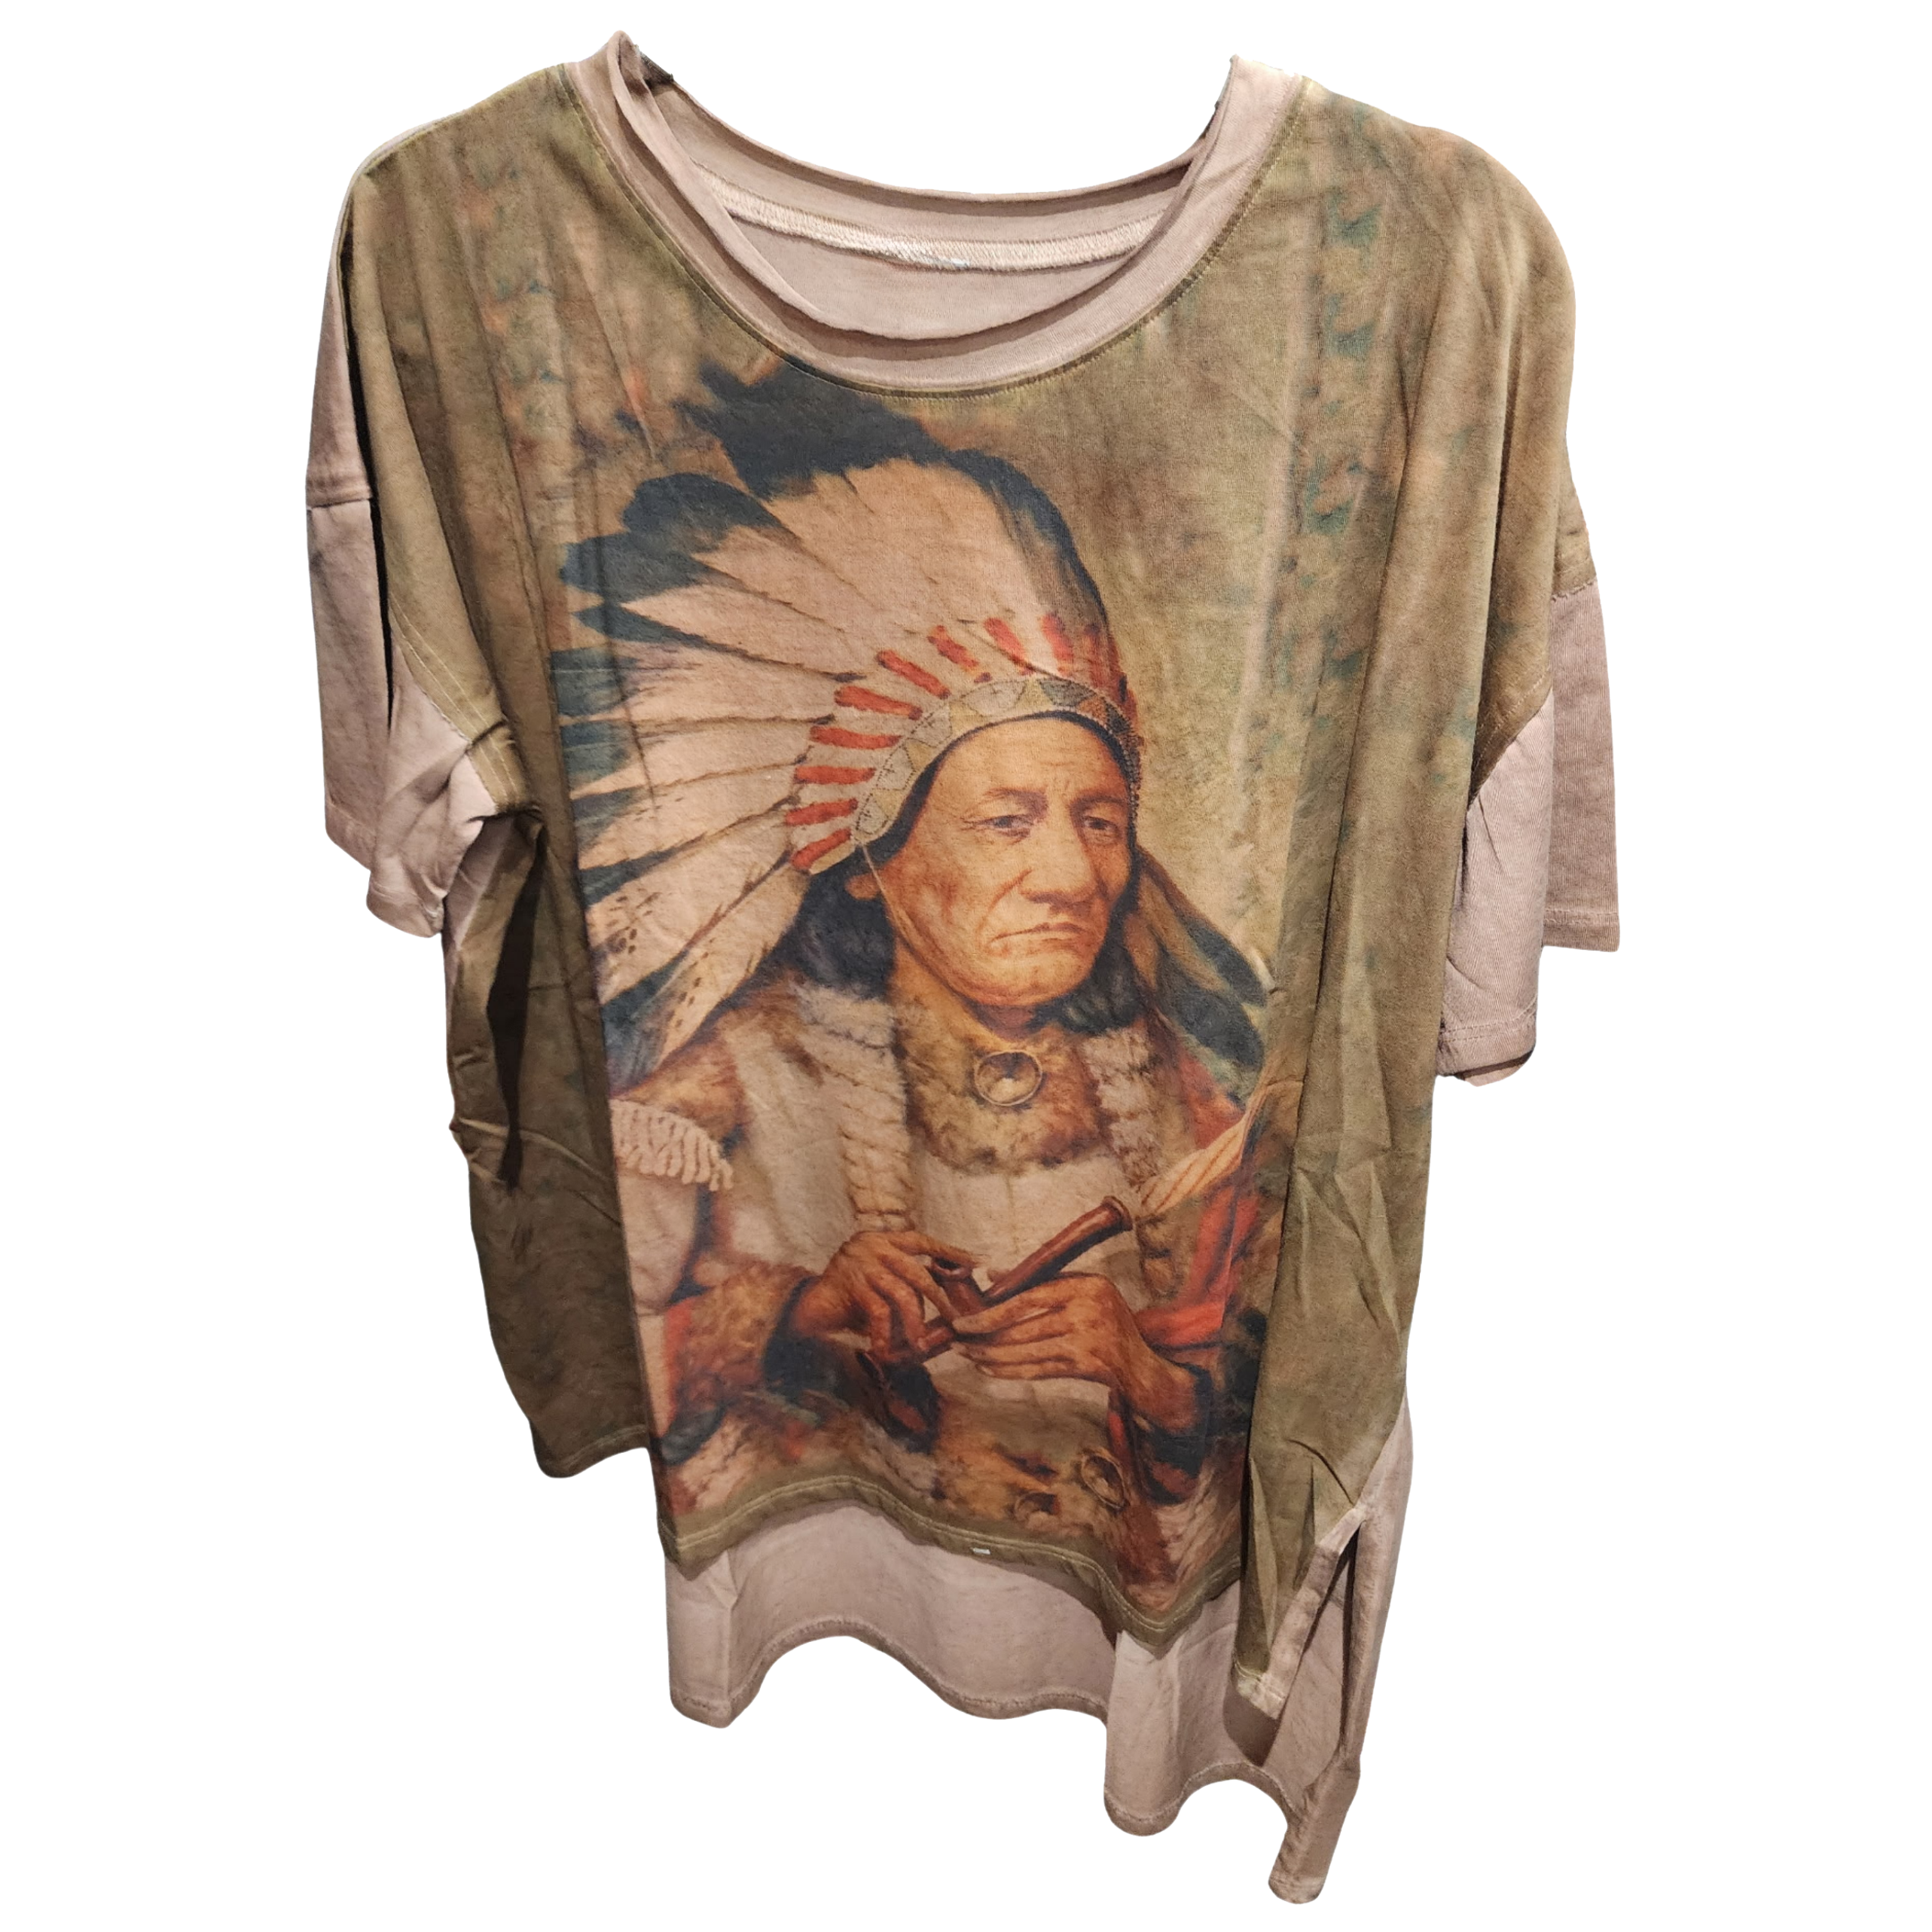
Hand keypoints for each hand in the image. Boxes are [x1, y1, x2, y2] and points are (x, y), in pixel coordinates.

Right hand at [788, 1231, 974, 1360]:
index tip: (974, 1262)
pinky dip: (886, 1333)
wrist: (810, 1307)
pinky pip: (880, 1312)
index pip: (921, 1240)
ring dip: (915, 1323)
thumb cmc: (850, 1297)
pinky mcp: (851, 1284)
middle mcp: (871, 1245)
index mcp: (881, 1238)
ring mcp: (860, 1263)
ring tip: (920, 1344)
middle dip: (940, 1298)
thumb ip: (904, 1278)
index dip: (948, 1251)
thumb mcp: (879, 1280)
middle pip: (917, 1271)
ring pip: (902, 1293)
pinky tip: (886, 1349)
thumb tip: (947, 1291)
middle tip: (955, 1318)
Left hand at [951, 1276, 1201, 1434]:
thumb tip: (991, 1276)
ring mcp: (1088, 1341)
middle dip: (983, 1337)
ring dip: (990, 1356)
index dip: (990, 1312)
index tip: (964, 1320)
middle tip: (958, 1340)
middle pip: (1022, 1328)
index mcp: (1084, 1285)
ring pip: (1025, 1352)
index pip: (1027, 1298)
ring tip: (967, 1354)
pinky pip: (1036, 1371)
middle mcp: (1088, 1311)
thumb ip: (1040, 1282)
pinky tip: (988, 1367)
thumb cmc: (1105, 1317)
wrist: (1140, 1362)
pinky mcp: (1085, 1367)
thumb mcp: (1082, 1289)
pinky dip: (1008, 1370)